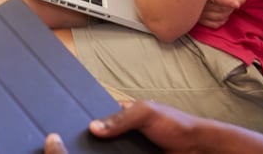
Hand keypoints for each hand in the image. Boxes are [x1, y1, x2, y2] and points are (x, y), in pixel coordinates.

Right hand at [45, 100, 204, 153]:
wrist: (197, 149)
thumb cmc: (175, 125)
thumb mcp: (146, 114)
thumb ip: (120, 118)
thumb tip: (93, 127)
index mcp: (123, 115)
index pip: (97, 116)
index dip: (82, 121)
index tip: (65, 126)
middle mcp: (122, 133)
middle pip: (98, 139)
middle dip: (87, 142)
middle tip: (69, 145)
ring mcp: (127, 150)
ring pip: (105, 153)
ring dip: (97, 153)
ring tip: (78, 153)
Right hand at [198, 0, 249, 28]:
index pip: (222, 0)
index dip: (235, 0)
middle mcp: (201, 5)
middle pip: (225, 9)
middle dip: (237, 2)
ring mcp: (199, 14)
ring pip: (222, 17)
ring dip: (230, 10)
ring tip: (233, 2)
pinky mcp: (198, 20)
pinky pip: (215, 24)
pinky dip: (223, 20)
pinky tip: (225, 13)